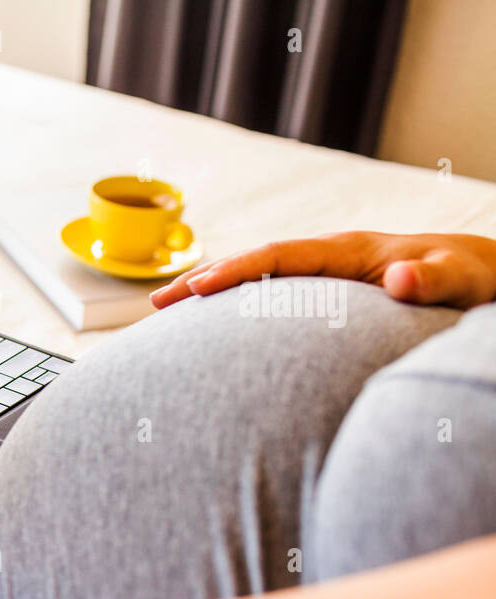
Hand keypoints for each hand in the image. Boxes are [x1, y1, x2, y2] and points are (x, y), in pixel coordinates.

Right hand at [151, 231, 495, 310]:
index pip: (279, 256)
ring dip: (214, 292)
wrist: (491, 276)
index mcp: (352, 251)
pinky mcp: (331, 291)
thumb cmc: (479, 281)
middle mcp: (334, 257)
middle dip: (203, 280)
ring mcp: (330, 274)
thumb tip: (397, 275)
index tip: (196, 289)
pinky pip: (274, 294)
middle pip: (254, 263)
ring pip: (259, 278)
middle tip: (155, 306)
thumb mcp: (466, 282)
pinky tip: (218, 329)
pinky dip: (239, 305)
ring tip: (168, 313)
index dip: (236, 271)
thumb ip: (434, 279)